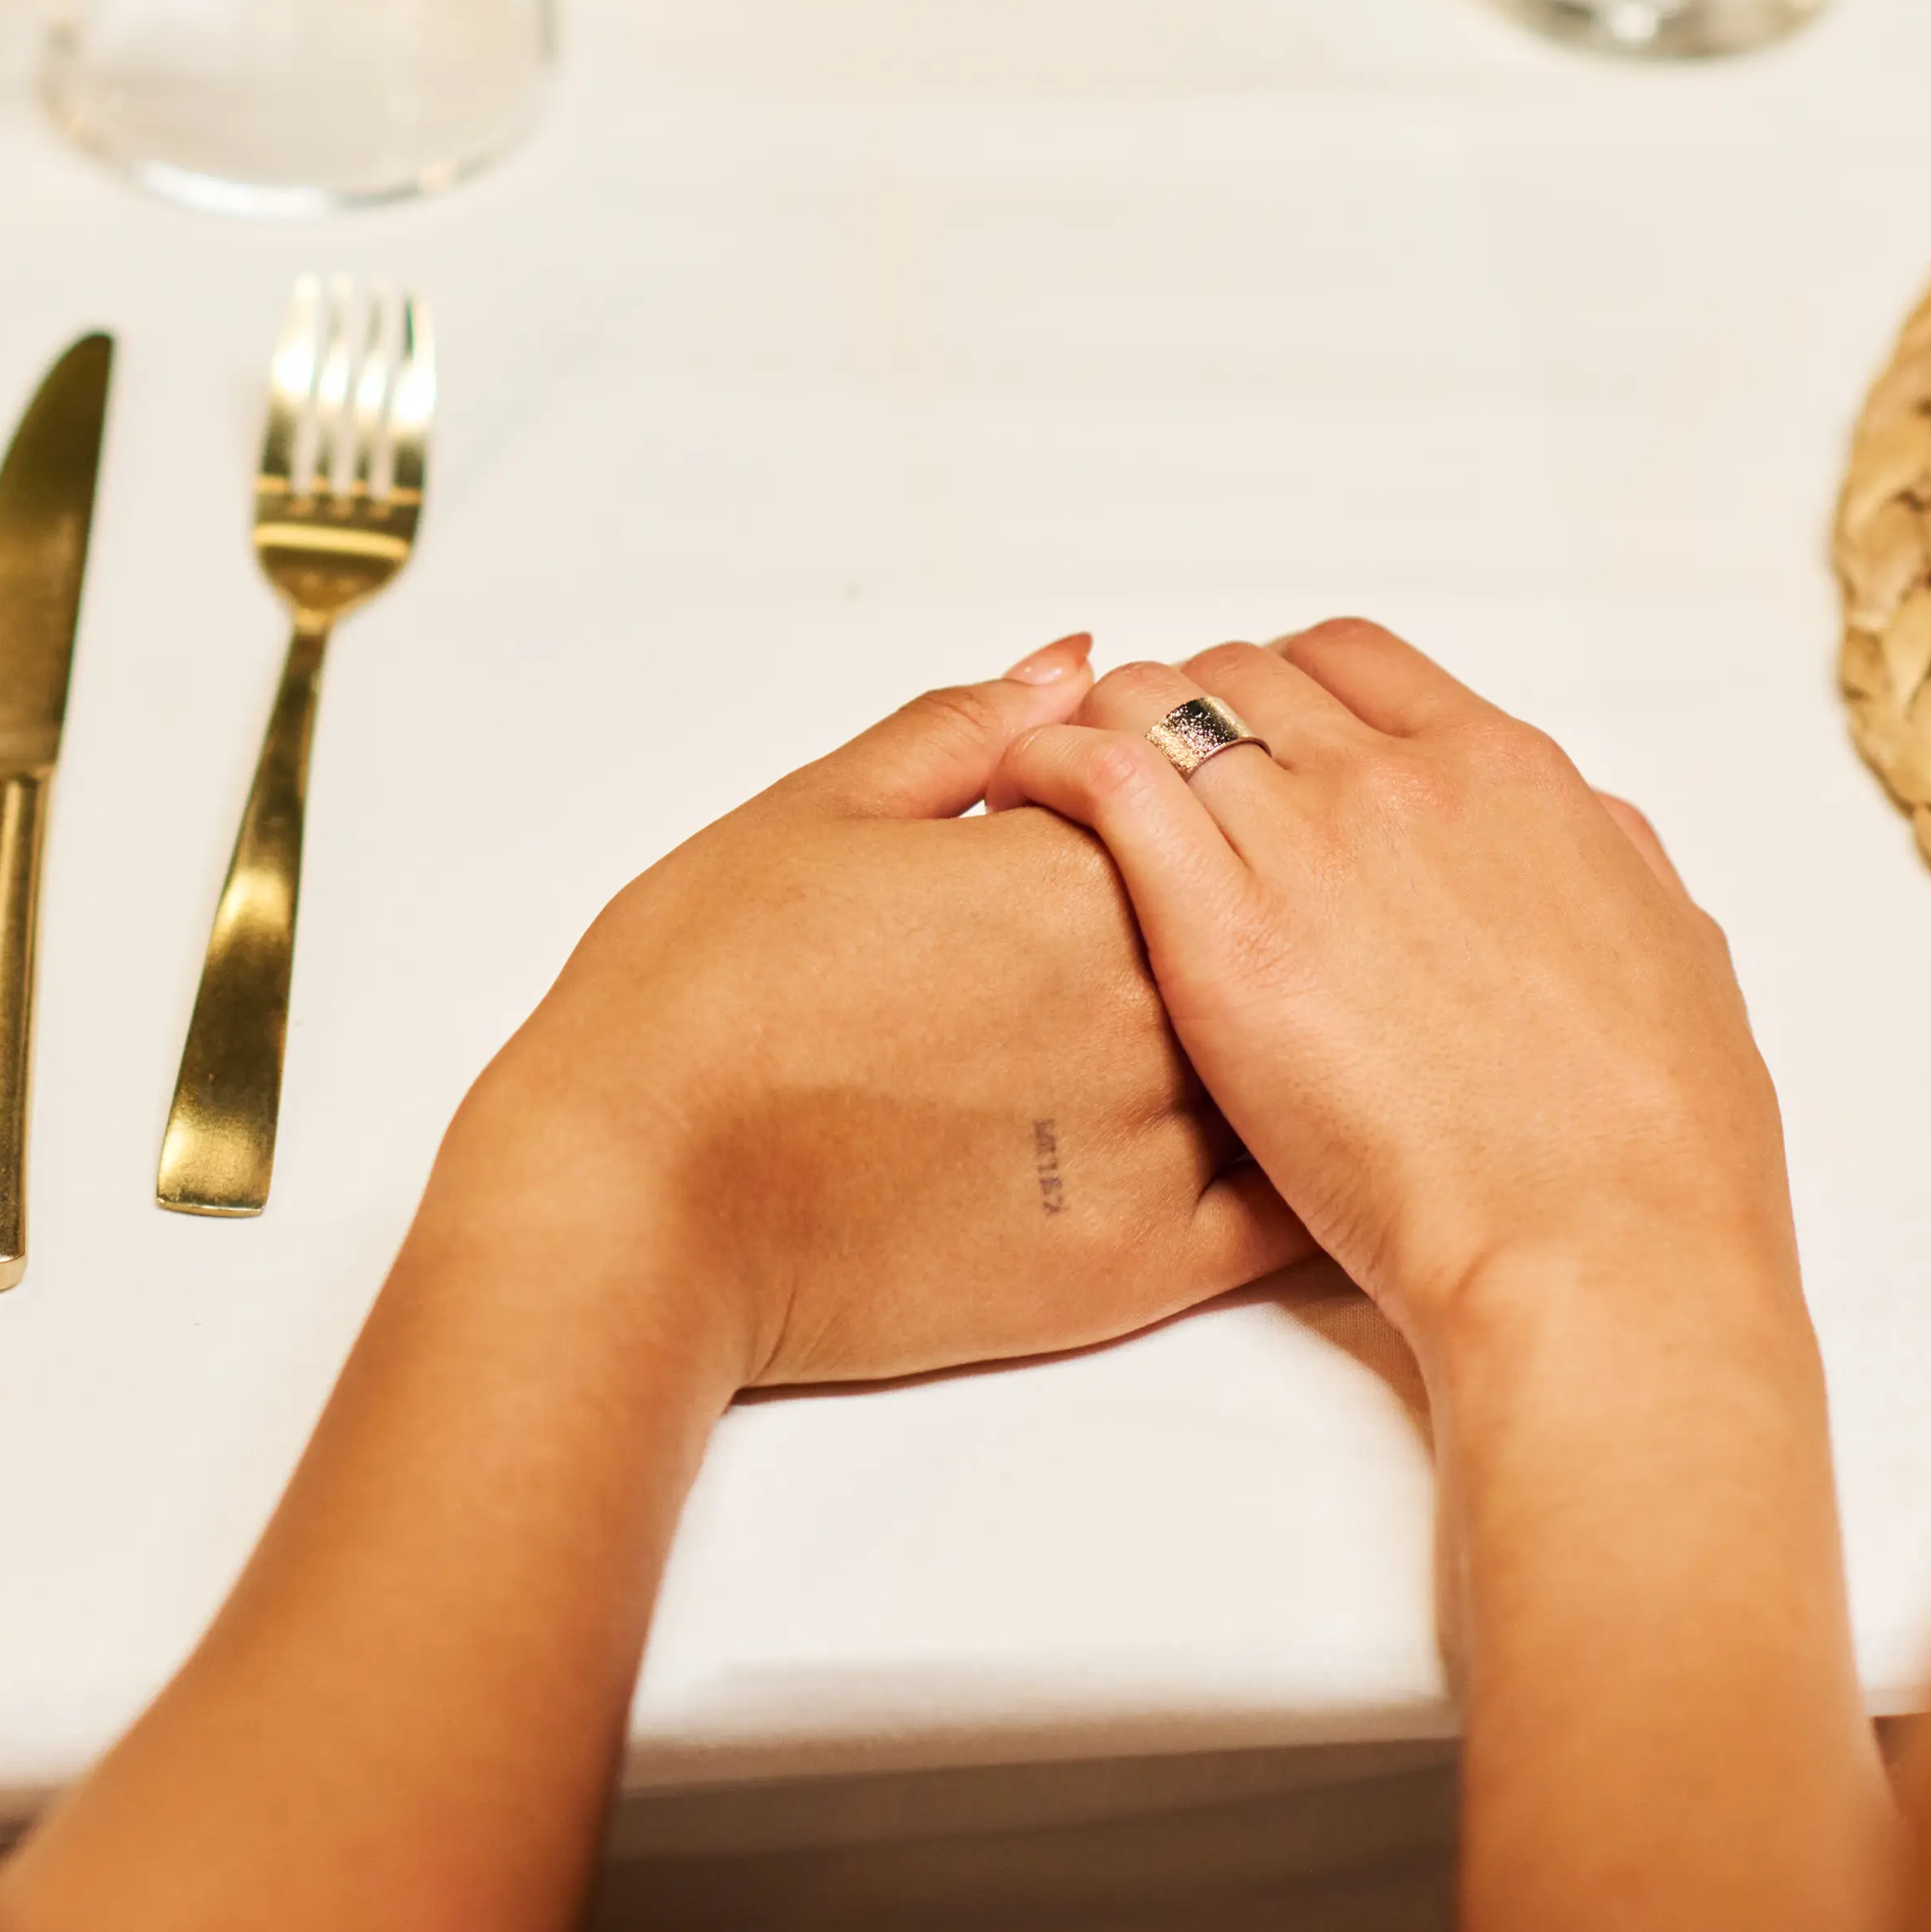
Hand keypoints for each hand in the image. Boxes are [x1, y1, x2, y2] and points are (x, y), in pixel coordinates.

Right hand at [439, 643, 1308, 1394]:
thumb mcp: (817, 810)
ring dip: (1278, 1041)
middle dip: (1216, 925)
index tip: (1098, 834)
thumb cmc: (694, 996)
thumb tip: (1074, 664)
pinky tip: (1277, 1144)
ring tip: (1244, 1030)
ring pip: (1279, 1069)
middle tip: (1133, 945)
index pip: (1180, 813)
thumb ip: (964, 730)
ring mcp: (1150, 1141)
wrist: (637, 1200)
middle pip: (1242, 936)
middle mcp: (1139, 1002)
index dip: (1144, 814)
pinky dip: (1292, 1169)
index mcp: (1070, 875)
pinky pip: (1274, 1210)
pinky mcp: (1138, 1267)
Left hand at [987, 622, 1800, 1366]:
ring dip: (1106, 737)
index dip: (1286, 689)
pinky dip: (1049, 770)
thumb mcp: (1671, 951)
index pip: (1352, 659)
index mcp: (1507, 775)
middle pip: (1240, 676)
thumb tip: (1576, 833)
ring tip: (1074, 803)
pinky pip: (1103, 782)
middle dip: (1186, 714)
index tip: (1253, 738)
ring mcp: (1307, 847)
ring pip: (1152, 708)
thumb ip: (1605, 863)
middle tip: (1155, 789)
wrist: (1600, 1248)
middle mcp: (1400, 782)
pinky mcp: (1221, 935)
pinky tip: (1028, 805)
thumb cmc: (1656, 1145)